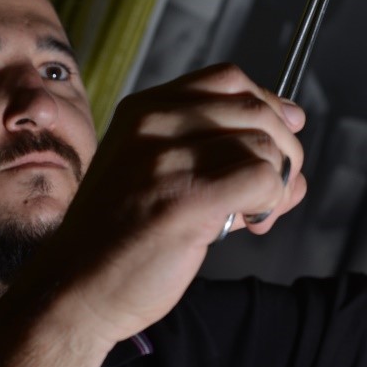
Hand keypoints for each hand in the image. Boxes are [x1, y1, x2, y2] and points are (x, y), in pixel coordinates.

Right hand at [33, 64, 306, 345]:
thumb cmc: (118, 238)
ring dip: (278, 183)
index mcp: (143, 109)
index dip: (267, 103)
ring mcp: (168, 159)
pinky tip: (250, 223)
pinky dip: (272, 202)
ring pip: (264, 146)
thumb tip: (292, 151)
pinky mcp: (186, 198)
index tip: (283, 132)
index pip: (228, 78)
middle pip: (255, 109)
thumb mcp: (152, 171)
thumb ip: (214, 153)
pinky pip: (264, 179)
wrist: (73, 288)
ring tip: (255, 214)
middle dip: (284, 149)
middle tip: (274, 191)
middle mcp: (154, 124)